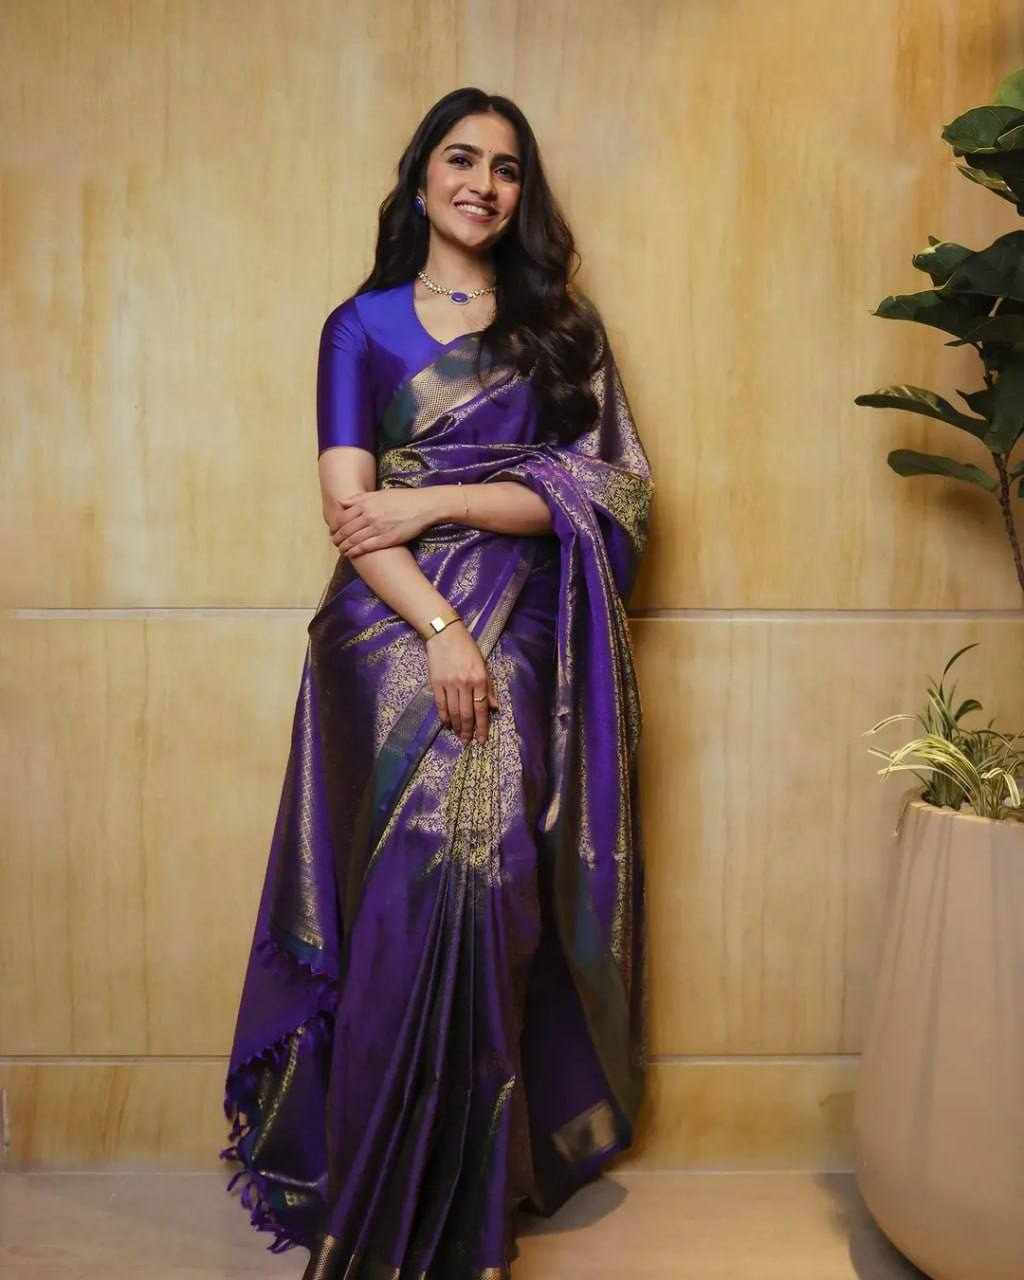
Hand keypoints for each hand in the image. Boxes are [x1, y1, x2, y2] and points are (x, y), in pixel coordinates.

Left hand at [325, 487, 441, 557]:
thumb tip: (343, 502)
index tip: (333, 530)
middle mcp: (369, 515)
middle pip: (346, 530)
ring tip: (341, 550)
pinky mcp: (386, 539)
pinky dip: (355, 552)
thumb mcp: (380, 493)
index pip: (343, 517)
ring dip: (345, 547)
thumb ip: (360, 498)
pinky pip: (366, 547)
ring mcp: (377, 528)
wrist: (424, 506)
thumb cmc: (403, 498)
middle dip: (337, 538)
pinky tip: (351, 554)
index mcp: (366, 503)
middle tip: (335, 542)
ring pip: (354, 540)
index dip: (335, 526)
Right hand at [425, 621, 499, 744]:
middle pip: (467, 714)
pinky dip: (444, 717)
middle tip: (468, 741)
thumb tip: (495, 707)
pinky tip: (447, 724)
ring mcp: (449, 684)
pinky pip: (440, 705)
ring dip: (457, 726)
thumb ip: (489, 687)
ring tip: (459, 735)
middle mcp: (465, 684)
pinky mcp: (436, 683)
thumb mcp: (483, 665)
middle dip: (469, 730)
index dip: (482, 727)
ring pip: (453, 712)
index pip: (482, 709)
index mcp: (479, 679)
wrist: (445, 634)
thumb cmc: (467, 648)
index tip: (481, 739)